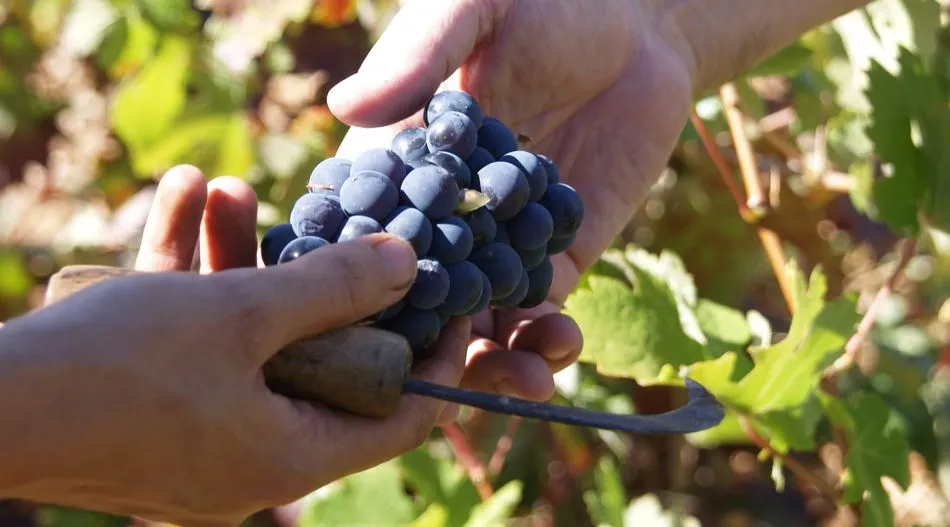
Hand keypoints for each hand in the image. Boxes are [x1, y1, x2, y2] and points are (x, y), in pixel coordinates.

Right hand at [1, 167, 469, 525]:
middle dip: (313, 285)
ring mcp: (201, 448)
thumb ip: (331, 288)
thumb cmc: (115, 367)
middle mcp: (252, 466)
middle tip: (326, 226)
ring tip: (224, 189)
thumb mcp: (240, 313)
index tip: (448, 299)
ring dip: (237, 264)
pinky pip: (196, 353)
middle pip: (318, 368)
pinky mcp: (155, 424)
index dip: (432, 356)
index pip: (398, 416)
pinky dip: (191, 289)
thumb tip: (408, 265)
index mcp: (290, 457)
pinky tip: (176, 205)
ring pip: (247, 347)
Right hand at [328, 0, 691, 396]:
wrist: (638, 22)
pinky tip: (560, 345)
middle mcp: (445, 215)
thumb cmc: (541, 1)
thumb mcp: (472, 10)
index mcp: (399, 162)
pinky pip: (545, 305)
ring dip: (493, 359)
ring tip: (518, 382)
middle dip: (423, 344)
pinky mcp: (560, 252)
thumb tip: (346, 107)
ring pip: (481, 317)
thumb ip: (418, 57)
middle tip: (435, 385)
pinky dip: (549, 335)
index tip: (350, 329)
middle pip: (418, 294)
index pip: (362, 232)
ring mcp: (502, 241)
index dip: (352, 282)